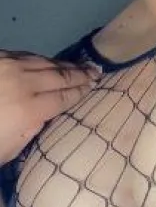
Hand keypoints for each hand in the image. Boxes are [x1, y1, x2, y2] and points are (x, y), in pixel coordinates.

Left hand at [0, 50, 99, 165]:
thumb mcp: (6, 151)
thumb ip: (30, 132)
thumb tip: (43, 120)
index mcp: (29, 109)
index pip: (64, 96)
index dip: (81, 90)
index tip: (94, 86)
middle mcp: (23, 83)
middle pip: (59, 75)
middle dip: (79, 73)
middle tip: (95, 71)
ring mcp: (7, 66)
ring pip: (42, 61)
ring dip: (62, 64)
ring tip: (77, 66)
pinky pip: (23, 55)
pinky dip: (39, 59)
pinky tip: (45, 61)